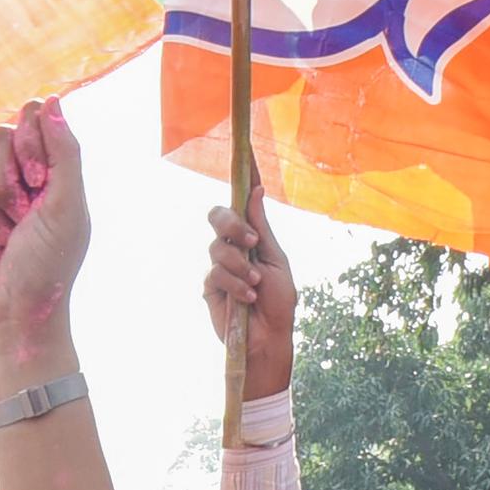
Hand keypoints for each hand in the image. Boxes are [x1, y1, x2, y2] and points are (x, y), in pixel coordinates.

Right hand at [0, 98, 90, 373]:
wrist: (17, 314)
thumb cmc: (50, 263)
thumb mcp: (67, 206)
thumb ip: (65, 153)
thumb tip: (52, 101)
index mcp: (54, 167)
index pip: (32, 116)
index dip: (29, 143)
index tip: (39, 180)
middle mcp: (22, 174)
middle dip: (6, 182)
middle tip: (23, 216)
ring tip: (6, 240)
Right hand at [203, 194, 295, 401]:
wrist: (269, 339)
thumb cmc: (279, 302)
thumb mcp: (276, 260)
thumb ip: (262, 227)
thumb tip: (255, 190)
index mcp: (252, 236)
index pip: (243, 201)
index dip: (244, 176)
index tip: (246, 150)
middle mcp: (233, 247)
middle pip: (218, 216)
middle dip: (233, 225)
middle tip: (251, 241)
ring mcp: (220, 266)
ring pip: (218, 247)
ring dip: (240, 266)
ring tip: (256, 285)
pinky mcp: (210, 287)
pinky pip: (215, 273)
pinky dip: (235, 284)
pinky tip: (248, 297)